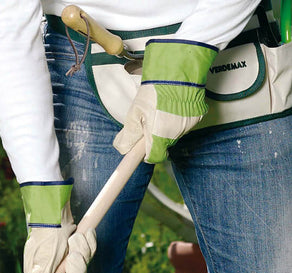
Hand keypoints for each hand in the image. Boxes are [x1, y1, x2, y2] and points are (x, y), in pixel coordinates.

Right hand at [20, 181, 95, 272]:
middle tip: (74, 256)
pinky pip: (88, 254)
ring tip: (77, 238)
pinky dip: (89, 244)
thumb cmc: (45, 236)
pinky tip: (86, 234)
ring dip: (83, 252)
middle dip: (77, 269)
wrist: (53, 212)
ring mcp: (65, 262)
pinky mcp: (75, 251)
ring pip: (82, 268)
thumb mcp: (43, 259)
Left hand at [113, 39, 217, 162]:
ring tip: (161, 107)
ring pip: (173, 133)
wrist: (178, 68)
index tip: (141, 149)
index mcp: (160, 136)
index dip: (146, 154)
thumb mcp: (135, 112)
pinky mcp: (197, 116)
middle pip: (163, 144)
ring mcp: (188, 125)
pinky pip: (184, 123)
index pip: (154, 157)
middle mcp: (176, 133)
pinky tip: (173, 104)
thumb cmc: (155, 88)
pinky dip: (178, 117)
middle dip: (155, 136)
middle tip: (149, 118)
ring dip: (166, 126)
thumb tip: (122, 148)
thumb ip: (128, 134)